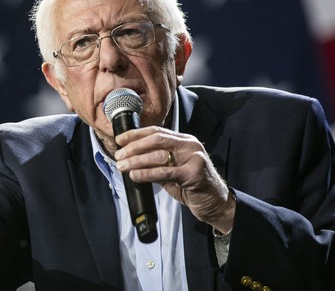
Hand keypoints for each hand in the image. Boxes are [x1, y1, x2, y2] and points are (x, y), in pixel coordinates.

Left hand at [114, 127, 234, 232]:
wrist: (215, 203)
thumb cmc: (192, 186)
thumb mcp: (173, 170)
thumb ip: (157, 163)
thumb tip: (131, 160)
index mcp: (184, 140)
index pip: (157, 131)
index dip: (136, 134)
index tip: (120, 139)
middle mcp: (190, 145)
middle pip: (156, 140)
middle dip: (134, 147)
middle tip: (119, 155)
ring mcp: (194, 158)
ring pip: (159, 155)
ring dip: (136, 161)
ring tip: (122, 166)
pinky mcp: (194, 174)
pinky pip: (165, 172)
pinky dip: (147, 173)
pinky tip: (135, 176)